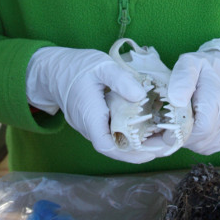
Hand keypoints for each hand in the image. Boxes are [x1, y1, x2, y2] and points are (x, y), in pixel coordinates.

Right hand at [26, 46, 159, 162]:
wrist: (52, 69)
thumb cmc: (77, 66)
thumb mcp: (101, 66)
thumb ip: (121, 80)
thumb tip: (141, 96)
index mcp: (89, 115)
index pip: (106, 145)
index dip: (129, 154)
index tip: (150, 153)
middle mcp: (88, 126)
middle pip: (115, 147)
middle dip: (140, 150)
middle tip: (166, 145)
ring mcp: (89, 126)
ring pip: (114, 141)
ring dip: (136, 143)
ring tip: (161, 137)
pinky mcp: (92, 122)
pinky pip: (111, 132)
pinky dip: (129, 133)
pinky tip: (146, 126)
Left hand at [167, 39, 219, 155]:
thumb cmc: (206, 67)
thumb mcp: (190, 63)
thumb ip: (182, 78)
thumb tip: (176, 100)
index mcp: (216, 99)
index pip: (200, 129)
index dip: (179, 133)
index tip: (163, 127)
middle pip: (199, 141)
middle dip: (178, 137)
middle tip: (165, 126)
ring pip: (203, 147)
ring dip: (187, 141)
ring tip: (178, 125)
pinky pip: (210, 148)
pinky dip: (197, 143)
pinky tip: (191, 128)